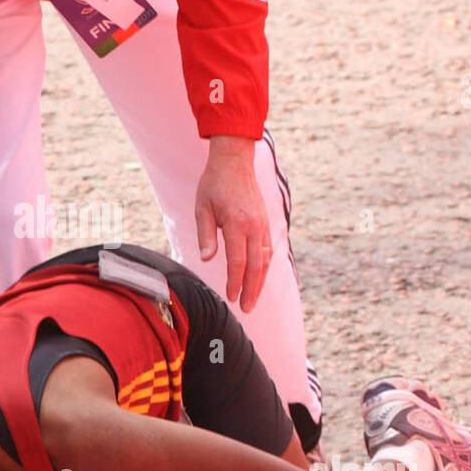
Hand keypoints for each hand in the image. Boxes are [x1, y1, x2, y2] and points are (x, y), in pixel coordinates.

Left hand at [194, 136, 270, 312]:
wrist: (234, 161)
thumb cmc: (214, 184)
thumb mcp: (202, 207)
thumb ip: (206, 235)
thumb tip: (206, 259)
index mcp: (238, 223)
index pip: (238, 260)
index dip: (235, 281)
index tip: (230, 297)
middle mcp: (255, 226)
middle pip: (256, 265)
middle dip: (251, 289)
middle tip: (246, 308)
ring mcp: (263, 224)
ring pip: (265, 259)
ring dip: (260, 281)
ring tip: (252, 299)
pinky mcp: (265, 223)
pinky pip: (268, 249)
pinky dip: (264, 267)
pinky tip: (258, 277)